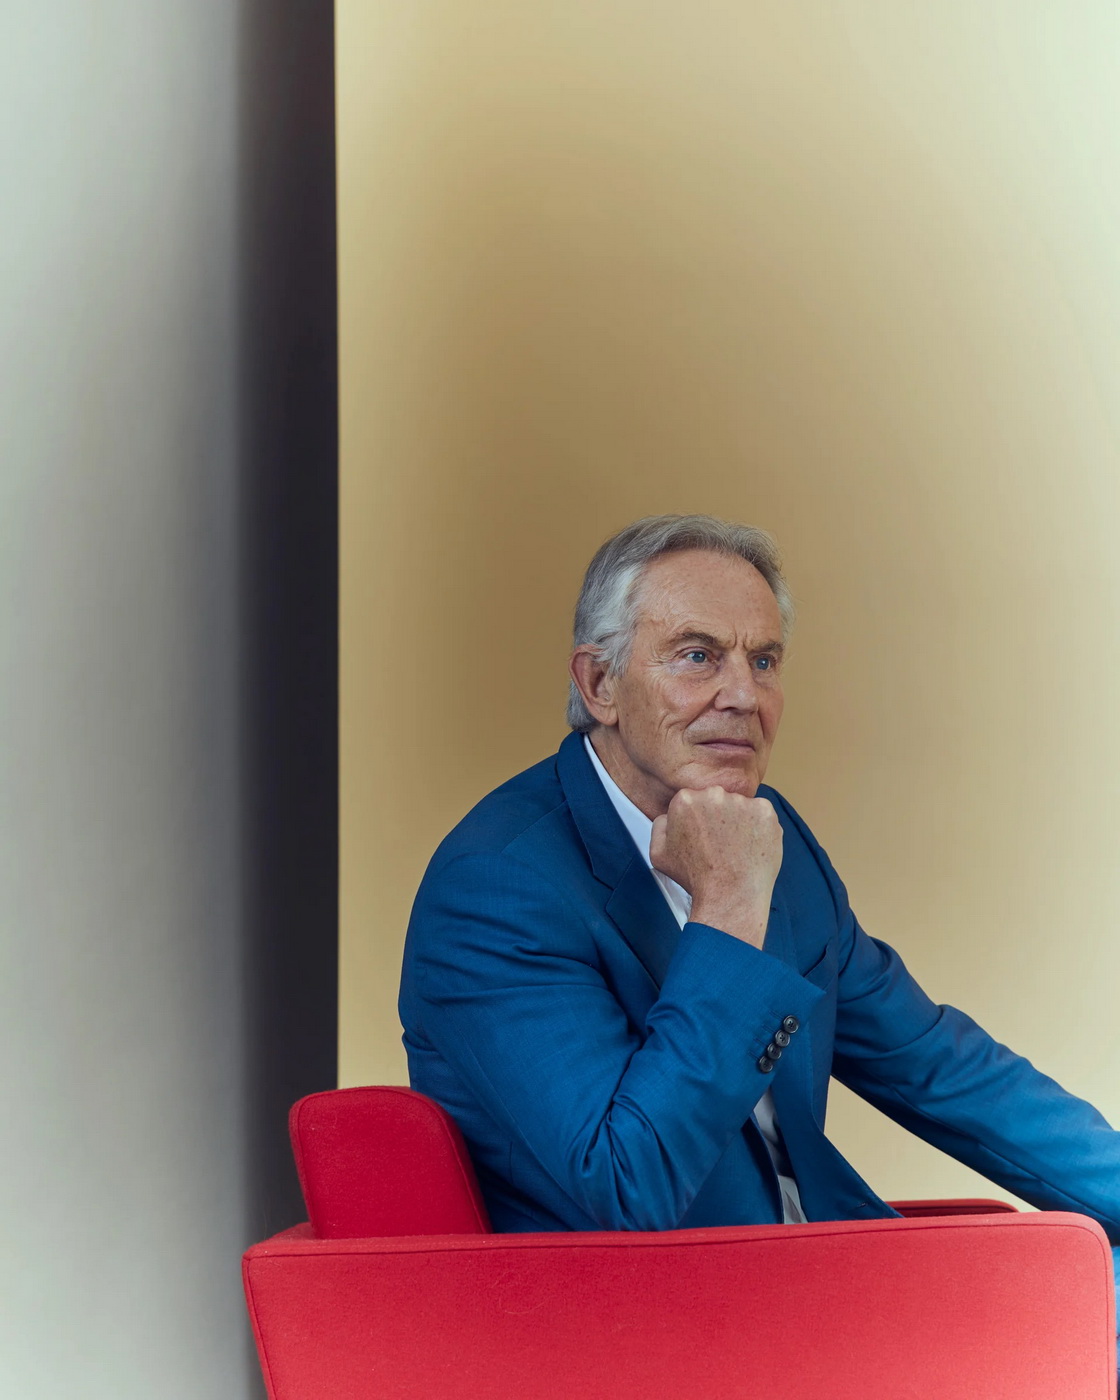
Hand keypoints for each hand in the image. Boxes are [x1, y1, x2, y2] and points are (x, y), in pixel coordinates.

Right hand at [650, 787, 781, 948]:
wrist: (729, 896)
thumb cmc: (695, 878)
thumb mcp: (658, 853)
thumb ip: (660, 825)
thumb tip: (668, 815)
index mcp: (686, 800)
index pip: (693, 800)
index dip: (697, 820)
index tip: (702, 836)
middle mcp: (713, 794)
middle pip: (716, 799)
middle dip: (717, 816)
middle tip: (719, 844)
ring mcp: (742, 802)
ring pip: (740, 806)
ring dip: (739, 821)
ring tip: (736, 848)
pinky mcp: (765, 811)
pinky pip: (761, 814)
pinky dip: (759, 827)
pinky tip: (750, 846)